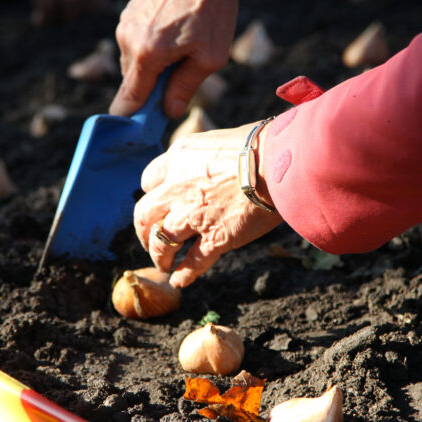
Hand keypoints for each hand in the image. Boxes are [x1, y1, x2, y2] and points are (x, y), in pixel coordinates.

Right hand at [112, 0, 238, 118]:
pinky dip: (151, 48)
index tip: (140, 131)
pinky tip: (175, 34)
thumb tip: (169, 112)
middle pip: (132, 83)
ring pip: (133, 63)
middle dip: (151, 90)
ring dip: (153, 67)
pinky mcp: (129, 12)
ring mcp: (125, 24)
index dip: (132, 120)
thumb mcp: (210, 57)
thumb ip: (186, 88)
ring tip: (183, 49)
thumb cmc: (213, 9)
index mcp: (146, 55)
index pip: (127, 101)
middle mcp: (128, 40)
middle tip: (181, 80)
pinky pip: (135, 43)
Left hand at [133, 123, 281, 286]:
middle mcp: (178, 188)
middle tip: (150, 238)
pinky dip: (185, 274)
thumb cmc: (259, 146)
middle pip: (144, 214)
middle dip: (143, 230)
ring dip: (159, 255)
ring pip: (162, 241)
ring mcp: (194, 215)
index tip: (160, 201)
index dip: (153, 193)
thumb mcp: (217, 141)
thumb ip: (202, 158)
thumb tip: (207, 168)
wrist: (278, 163)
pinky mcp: (215, 238)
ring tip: (163, 263)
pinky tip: (179, 281)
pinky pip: (193, 261)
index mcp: (178, 158)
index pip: (149, 179)